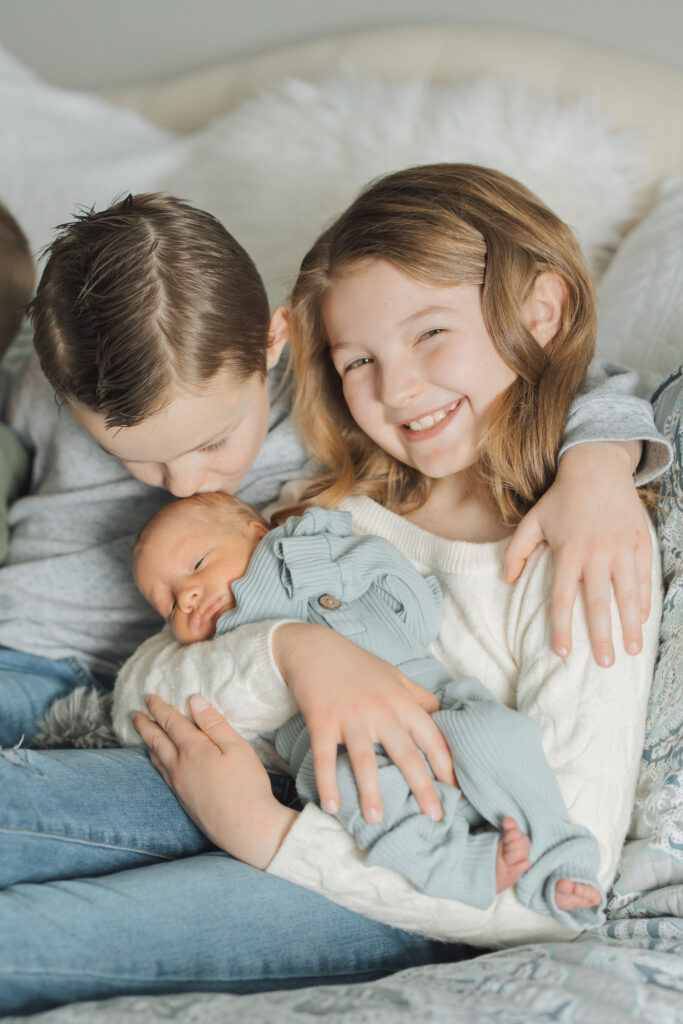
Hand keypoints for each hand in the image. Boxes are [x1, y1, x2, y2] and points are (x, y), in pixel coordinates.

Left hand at [133, 694, 297, 868]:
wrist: (245, 828)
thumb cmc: (247, 784)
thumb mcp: (237, 747)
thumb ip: (214, 723)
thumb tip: (195, 702)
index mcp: (193, 750)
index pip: (171, 723)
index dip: (159, 708)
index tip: (149, 697)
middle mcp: (179, 766)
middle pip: (156, 741)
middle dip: (145, 725)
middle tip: (135, 714)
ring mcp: (179, 785)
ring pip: (156, 759)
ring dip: (147, 743)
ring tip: (142, 734)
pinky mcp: (183, 800)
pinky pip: (162, 773)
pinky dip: (155, 761)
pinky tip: (159, 762)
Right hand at [273, 623, 455, 823]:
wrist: (314, 648)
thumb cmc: (357, 665)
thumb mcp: (394, 676)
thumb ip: (419, 697)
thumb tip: (444, 715)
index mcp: (401, 701)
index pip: (431, 737)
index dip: (446, 765)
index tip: (457, 791)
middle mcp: (380, 710)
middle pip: (406, 754)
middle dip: (424, 788)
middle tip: (436, 818)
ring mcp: (350, 717)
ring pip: (365, 760)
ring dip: (371, 792)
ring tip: (377, 820)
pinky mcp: (322, 721)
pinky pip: (325, 757)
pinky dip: (327, 783)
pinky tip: (332, 807)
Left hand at [504, 441, 650, 666]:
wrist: (597, 467)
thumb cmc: (562, 498)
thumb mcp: (532, 520)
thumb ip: (516, 551)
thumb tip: (505, 581)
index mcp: (568, 551)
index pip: (564, 598)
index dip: (562, 627)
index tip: (563, 652)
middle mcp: (596, 553)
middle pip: (599, 602)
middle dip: (602, 636)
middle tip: (604, 663)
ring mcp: (621, 547)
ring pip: (627, 593)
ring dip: (630, 625)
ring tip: (631, 650)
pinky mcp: (640, 541)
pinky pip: (644, 576)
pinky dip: (644, 600)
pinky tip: (641, 620)